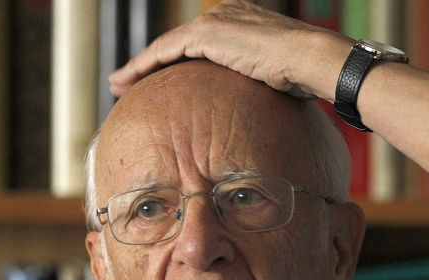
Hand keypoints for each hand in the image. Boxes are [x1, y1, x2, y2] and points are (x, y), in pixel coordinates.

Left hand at [109, 0, 354, 100]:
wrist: (310, 60)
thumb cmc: (302, 76)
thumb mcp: (274, 79)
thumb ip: (256, 85)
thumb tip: (253, 116)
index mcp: (240, 22)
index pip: (196, 45)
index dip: (173, 63)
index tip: (158, 83)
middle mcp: (224, 15)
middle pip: (175, 44)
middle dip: (149, 64)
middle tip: (126, 83)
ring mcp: (214, 21)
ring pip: (164, 46)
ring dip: (138, 67)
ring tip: (118, 85)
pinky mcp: (206, 33)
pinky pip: (164, 51)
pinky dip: (143, 66)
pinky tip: (127, 82)